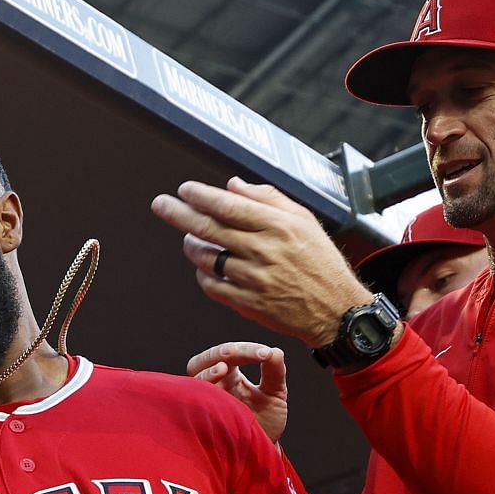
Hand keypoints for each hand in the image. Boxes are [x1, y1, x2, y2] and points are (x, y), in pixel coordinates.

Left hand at [151, 178, 373, 346]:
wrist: (334, 308)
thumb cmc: (319, 261)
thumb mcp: (303, 220)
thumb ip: (268, 199)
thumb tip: (231, 185)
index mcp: (278, 226)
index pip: (228, 206)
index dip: (201, 196)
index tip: (184, 190)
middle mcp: (264, 251)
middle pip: (209, 229)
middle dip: (178, 214)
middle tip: (160, 204)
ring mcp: (254, 279)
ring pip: (206, 258)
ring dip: (191, 246)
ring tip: (190, 238)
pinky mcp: (248, 304)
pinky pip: (212, 286)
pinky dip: (203, 274)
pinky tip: (206, 267)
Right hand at [188, 341, 287, 443]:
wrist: (262, 452)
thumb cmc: (266, 423)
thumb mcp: (275, 394)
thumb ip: (275, 372)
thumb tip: (276, 351)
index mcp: (230, 376)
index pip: (230, 354)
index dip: (246, 350)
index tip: (266, 354)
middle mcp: (214, 385)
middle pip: (200, 361)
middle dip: (215, 353)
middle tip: (232, 352)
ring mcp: (205, 401)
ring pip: (192, 379)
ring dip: (206, 372)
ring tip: (223, 368)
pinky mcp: (201, 419)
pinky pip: (192, 402)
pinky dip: (202, 392)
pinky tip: (215, 392)